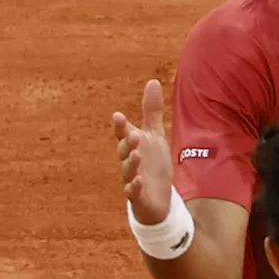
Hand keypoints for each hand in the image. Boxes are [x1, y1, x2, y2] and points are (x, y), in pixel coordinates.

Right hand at [112, 79, 173, 224]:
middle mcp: (129, 161)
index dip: (120, 126)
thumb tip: (152, 81)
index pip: (123, 133)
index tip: (118, 116)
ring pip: (127, 171)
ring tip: (136, 155)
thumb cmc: (153, 163)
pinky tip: (139, 181)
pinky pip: (133, 192)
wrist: (159, 196)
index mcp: (132, 145)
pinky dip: (135, 187)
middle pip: (123, 151)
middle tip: (133, 135)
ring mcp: (132, 179)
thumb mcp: (155, 135)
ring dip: (130, 163)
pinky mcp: (138, 196)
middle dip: (127, 143)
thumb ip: (151, 111)